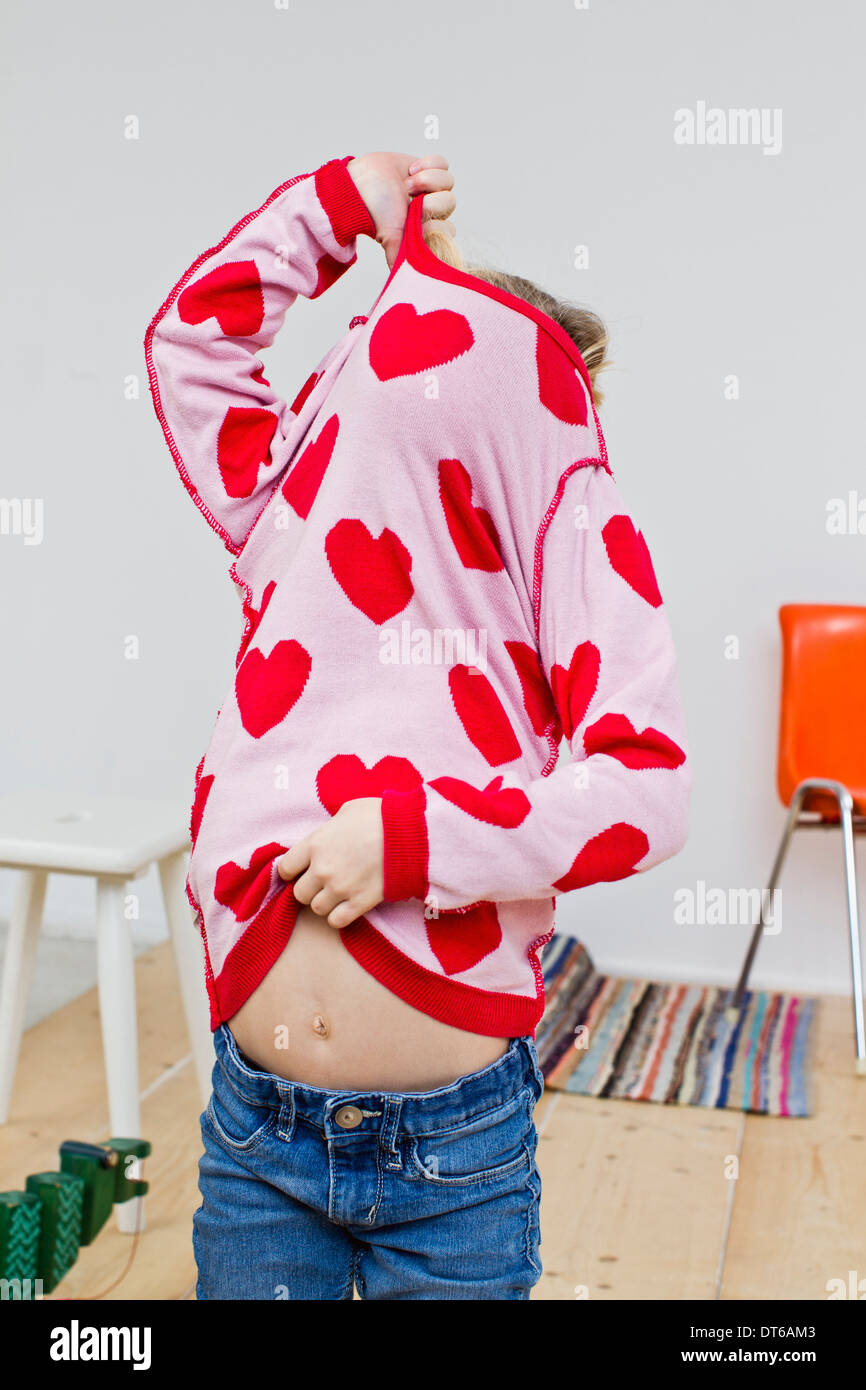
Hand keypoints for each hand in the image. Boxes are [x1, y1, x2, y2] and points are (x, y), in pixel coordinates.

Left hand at [277, 798, 384, 928]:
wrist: (411, 834)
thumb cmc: (380, 816)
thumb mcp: (348, 810)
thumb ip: (330, 825)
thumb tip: (329, 831)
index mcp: (315, 844)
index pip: (285, 868)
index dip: (293, 871)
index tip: (303, 870)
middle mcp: (322, 869)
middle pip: (299, 893)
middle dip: (310, 888)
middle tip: (324, 882)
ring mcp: (340, 888)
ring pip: (316, 909)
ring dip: (325, 903)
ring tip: (338, 893)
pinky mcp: (360, 902)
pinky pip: (336, 921)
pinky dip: (339, 916)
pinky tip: (348, 905)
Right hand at [346, 151, 455, 266]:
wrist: (359, 183)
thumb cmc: (374, 212)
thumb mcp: (391, 240)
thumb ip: (400, 258)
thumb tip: (406, 283)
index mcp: (426, 230)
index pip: (449, 230)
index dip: (436, 223)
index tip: (416, 222)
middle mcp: (430, 211)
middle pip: (450, 202)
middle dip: (429, 198)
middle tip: (407, 198)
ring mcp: (430, 189)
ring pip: (448, 182)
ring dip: (426, 179)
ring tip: (406, 184)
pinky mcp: (427, 168)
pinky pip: (443, 163)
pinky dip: (428, 164)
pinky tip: (410, 170)